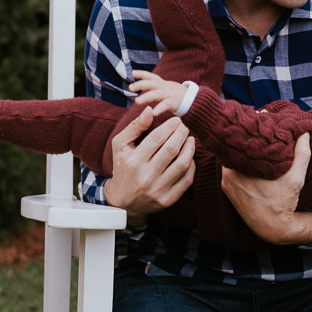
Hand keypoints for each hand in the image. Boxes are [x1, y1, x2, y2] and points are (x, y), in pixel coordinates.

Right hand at [104, 106, 195, 224]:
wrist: (123, 202)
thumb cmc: (122, 167)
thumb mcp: (120, 145)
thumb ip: (135, 126)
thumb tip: (150, 110)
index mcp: (133, 161)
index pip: (157, 138)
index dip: (170, 126)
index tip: (177, 120)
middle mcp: (145, 176)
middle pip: (172, 149)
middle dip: (182, 134)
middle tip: (185, 127)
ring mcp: (157, 190)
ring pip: (182, 165)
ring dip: (190, 148)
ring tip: (190, 139)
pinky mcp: (168, 200)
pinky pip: (187, 180)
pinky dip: (191, 166)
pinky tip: (190, 157)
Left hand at [130, 70, 187, 116]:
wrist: (193, 99)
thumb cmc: (176, 95)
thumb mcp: (164, 88)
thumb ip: (154, 88)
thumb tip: (141, 87)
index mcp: (162, 84)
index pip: (151, 77)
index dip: (142, 74)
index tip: (132, 73)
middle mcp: (164, 87)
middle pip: (151, 83)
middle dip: (140, 84)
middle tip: (130, 87)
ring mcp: (169, 94)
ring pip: (156, 94)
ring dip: (146, 97)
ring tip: (137, 101)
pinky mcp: (174, 102)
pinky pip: (165, 105)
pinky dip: (159, 108)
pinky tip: (153, 113)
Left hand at [220, 133, 311, 244]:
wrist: (272, 227)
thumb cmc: (283, 203)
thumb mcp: (295, 178)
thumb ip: (301, 154)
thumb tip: (305, 133)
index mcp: (241, 168)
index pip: (241, 140)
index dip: (250, 128)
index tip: (260, 120)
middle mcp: (229, 174)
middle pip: (235, 148)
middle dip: (247, 138)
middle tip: (258, 126)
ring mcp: (226, 181)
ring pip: (232, 157)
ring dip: (242, 150)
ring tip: (255, 139)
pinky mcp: (227, 188)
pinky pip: (231, 168)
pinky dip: (239, 162)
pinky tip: (250, 157)